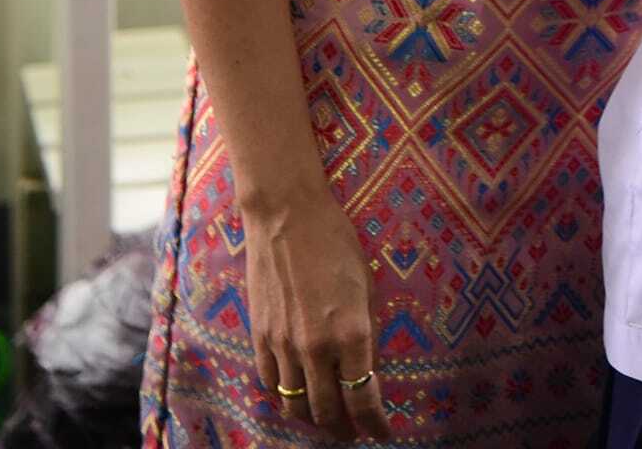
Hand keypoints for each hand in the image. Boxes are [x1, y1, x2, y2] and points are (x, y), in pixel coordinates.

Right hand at [245, 186, 390, 439]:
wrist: (285, 214)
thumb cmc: (334, 239)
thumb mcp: (366, 283)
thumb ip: (365, 330)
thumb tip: (366, 365)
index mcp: (350, 333)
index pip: (363, 400)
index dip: (375, 425)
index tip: (383, 434)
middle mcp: (315, 348)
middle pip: (328, 412)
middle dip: (344, 429)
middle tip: (355, 432)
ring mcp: (283, 346)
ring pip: (295, 406)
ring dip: (313, 420)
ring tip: (327, 421)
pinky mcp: (259, 337)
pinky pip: (271, 384)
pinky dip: (285, 397)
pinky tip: (297, 395)